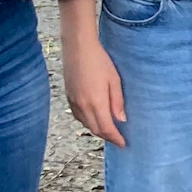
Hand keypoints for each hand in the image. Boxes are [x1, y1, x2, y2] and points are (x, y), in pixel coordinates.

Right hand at [59, 0, 126, 144]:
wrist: (78, 47)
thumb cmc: (100, 61)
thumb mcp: (114, 80)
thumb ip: (117, 102)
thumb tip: (121, 120)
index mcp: (96, 103)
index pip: (106, 128)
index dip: (115, 138)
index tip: (124, 144)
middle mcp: (83, 106)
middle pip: (95, 129)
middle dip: (107, 136)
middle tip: (118, 139)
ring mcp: (73, 102)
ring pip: (85, 124)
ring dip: (97, 130)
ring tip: (108, 130)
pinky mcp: (68, 96)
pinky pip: (77, 116)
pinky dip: (87, 122)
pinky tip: (93, 118)